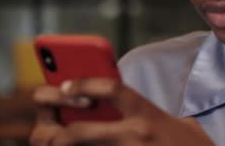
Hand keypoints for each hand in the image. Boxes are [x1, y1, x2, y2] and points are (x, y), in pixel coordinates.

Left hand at [29, 79, 213, 145]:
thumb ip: (146, 112)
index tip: (64, 86)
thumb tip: (112, 104)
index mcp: (148, 114)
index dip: (82, 84)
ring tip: (57, 142)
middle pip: (81, 131)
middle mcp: (136, 135)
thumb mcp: (178, 123)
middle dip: (56, 133)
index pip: (111, 88)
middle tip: (47, 132)